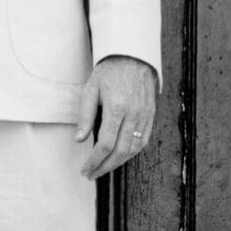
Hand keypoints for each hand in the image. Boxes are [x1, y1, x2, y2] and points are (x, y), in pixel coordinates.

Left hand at [75, 55, 156, 179]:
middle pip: (121, 151)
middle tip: (92, 174)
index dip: (95, 161)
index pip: (106, 144)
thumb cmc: (109, 71)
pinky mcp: (151, 115)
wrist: (133, 55)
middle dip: (105, 167)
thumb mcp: (90, 89)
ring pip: (134, 148)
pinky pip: (144, 140)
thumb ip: (85, 115)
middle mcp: (134, 114)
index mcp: (117, 108)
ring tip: (104, 168)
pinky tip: (120, 157)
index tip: (86, 169)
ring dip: (119, 163)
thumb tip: (79, 140)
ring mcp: (145, 115)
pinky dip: (132, 152)